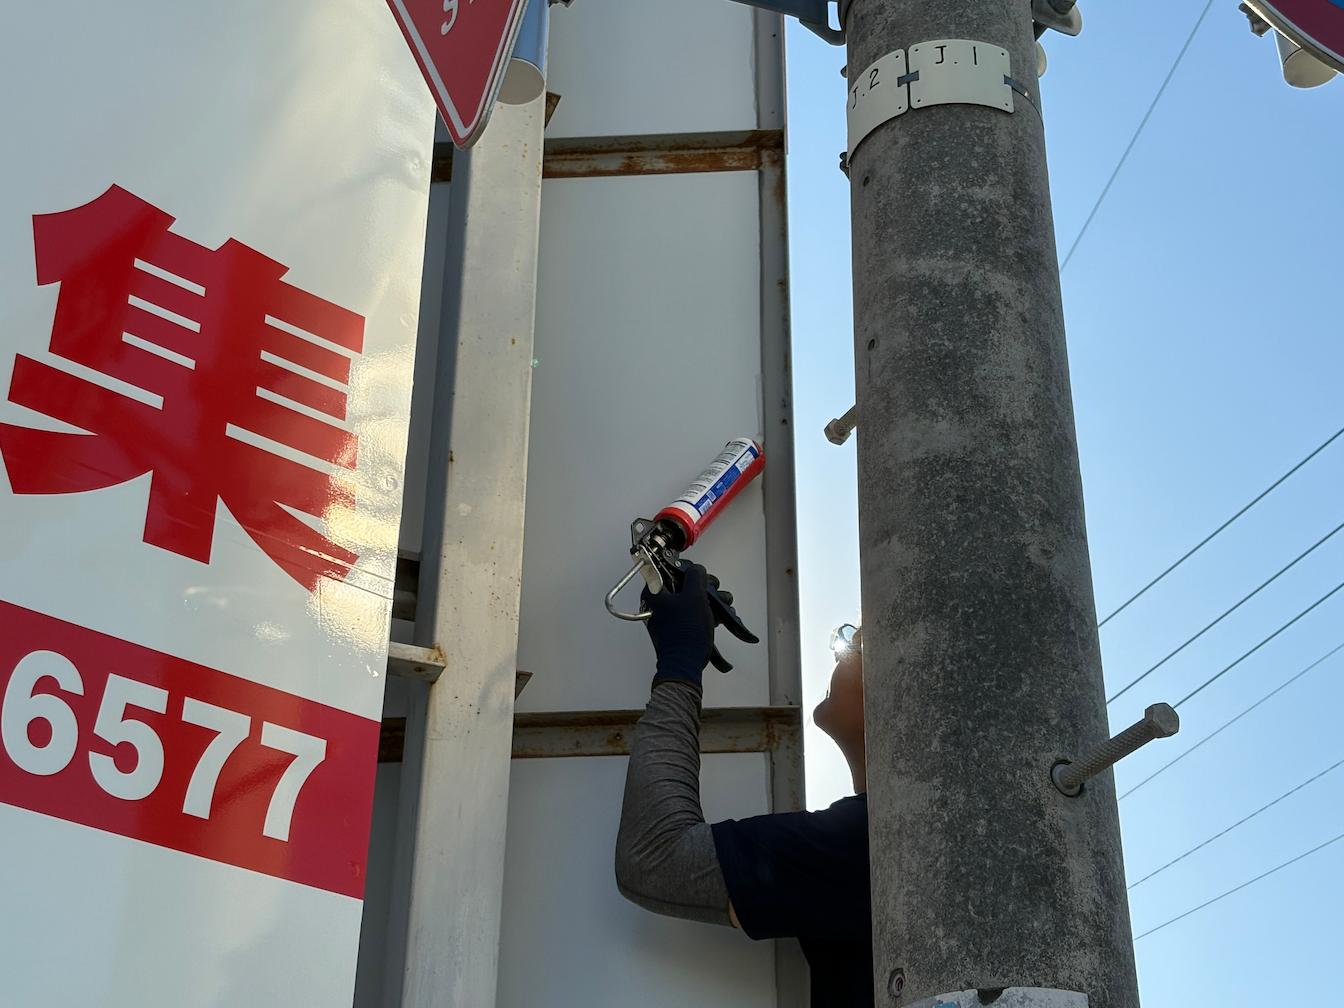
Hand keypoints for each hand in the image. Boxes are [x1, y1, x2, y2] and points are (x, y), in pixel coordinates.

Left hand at [641, 564, 714, 686]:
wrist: (685, 664)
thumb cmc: (686, 632)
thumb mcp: (694, 596)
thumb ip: (695, 576)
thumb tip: (696, 569)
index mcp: (654, 593)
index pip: (666, 569)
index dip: (686, 570)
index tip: (699, 575)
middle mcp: (657, 604)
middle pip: (682, 584)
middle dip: (703, 587)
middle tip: (714, 591)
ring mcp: (666, 617)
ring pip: (689, 599)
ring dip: (708, 600)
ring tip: (722, 606)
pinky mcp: (676, 628)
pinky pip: (690, 613)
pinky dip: (704, 613)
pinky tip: (718, 616)